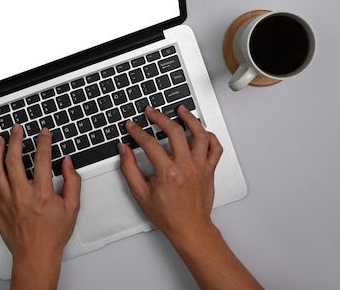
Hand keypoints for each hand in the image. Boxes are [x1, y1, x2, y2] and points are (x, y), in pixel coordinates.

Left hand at [0, 124, 80, 289]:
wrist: (35, 255)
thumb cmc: (52, 235)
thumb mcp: (72, 208)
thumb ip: (72, 182)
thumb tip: (67, 163)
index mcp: (42, 194)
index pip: (42, 160)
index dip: (43, 142)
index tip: (43, 133)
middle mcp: (22, 195)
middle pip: (13, 160)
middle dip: (15, 140)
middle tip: (16, 129)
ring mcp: (7, 201)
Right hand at [118, 105, 222, 240]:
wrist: (189, 228)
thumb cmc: (168, 215)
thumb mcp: (140, 193)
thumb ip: (130, 169)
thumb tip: (124, 151)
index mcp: (168, 173)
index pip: (150, 143)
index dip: (138, 131)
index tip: (132, 126)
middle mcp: (187, 167)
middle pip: (175, 131)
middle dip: (160, 117)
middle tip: (152, 112)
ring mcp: (201, 167)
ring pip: (200, 134)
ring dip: (190, 119)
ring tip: (181, 110)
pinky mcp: (210, 170)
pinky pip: (215, 148)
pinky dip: (209, 136)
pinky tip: (201, 131)